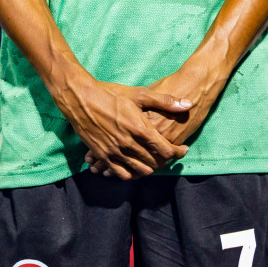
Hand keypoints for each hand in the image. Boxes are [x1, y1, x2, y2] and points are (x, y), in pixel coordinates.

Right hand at [86, 64, 224, 172]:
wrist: (79, 97)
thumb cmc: (109, 93)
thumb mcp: (138, 94)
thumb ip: (164, 101)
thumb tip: (188, 104)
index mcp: (140, 128)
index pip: (167, 150)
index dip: (178, 152)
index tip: (181, 149)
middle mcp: (128, 143)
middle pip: (155, 162)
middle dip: (164, 160)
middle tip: (166, 155)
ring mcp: (114, 151)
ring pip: (140, 171)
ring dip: (149, 168)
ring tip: (151, 160)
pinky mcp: (102, 154)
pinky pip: (121, 173)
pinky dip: (130, 173)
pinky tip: (132, 165)